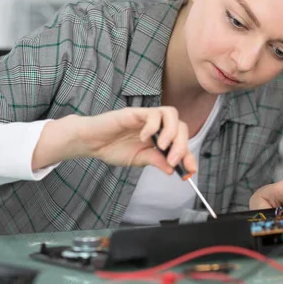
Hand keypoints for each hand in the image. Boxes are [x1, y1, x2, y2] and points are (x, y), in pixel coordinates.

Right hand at [32, 107, 196, 175]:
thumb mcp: (138, 160)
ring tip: (162, 147)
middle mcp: (157, 125)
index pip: (181, 143)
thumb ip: (155, 161)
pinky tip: (144, 137)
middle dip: (182, 145)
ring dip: (171, 132)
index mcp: (160, 137)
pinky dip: (152, 126)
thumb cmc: (113, 148)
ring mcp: (147, 117)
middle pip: (181, 127)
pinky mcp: (136, 112)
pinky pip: (152, 114)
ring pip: (171, 114)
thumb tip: (172, 170)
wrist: (92, 142)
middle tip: (173, 161)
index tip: (190, 171)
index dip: (189, 156)